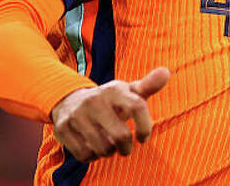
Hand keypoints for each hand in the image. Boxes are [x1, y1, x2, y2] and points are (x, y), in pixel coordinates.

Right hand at [51, 67, 169, 161]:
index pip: (137, 106)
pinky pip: (84, 155)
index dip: (145, 126)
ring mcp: (77, 114)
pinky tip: (94, 148)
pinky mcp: (63, 128)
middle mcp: (95, 100)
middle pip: (121, 135)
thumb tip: (166, 72)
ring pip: (103, 148)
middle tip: (125, 148)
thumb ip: (148, 86)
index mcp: (114, 89)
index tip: (143, 138)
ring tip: (109, 146)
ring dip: (109, 152)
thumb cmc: (109, 100)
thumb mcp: (128, 91)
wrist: (69, 99)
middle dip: (126, 148)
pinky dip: (93, 157)